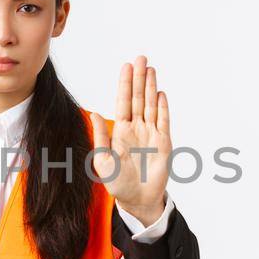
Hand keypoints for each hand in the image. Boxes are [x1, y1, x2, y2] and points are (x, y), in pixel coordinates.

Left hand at [90, 55, 171, 225]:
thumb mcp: (103, 161)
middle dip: (139, 78)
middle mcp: (136, 128)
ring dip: (151, 87)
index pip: (123, 101)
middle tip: (141, 58)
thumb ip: (101, 136)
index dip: (125, 83)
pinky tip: (160, 93)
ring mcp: (151, 134)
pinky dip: (162, 107)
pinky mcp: (163, 142)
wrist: (138, 199)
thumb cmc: (118, 183)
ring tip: (151, 69)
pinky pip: (163, 121)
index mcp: (120, 130)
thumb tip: (95, 113)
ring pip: (151, 105)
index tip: (126, 66)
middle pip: (138, 98)